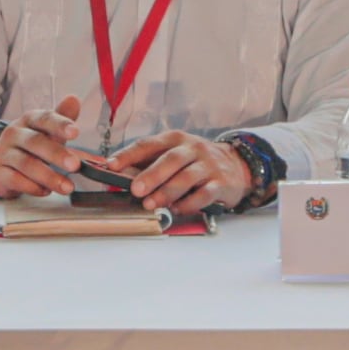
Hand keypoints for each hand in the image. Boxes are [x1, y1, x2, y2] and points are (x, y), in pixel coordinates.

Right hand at [0, 96, 95, 202]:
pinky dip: (32, 187)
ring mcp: (4, 153)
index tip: (75, 132)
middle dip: (56, 154)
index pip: (44, 118)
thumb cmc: (30, 145)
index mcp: (29, 120)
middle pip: (35, 142)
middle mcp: (14, 134)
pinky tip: (45, 191)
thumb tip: (74, 100)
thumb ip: (62, 118)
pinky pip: (15, 180)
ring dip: (49, 177)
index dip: (60, 124)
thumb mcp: (46, 130)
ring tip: (67, 187)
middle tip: (75, 165)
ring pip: (26, 164)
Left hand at [97, 127, 256, 218]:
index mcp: (175, 139)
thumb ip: (150, 164)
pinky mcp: (220, 183)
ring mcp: (208, 165)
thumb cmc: (196, 162)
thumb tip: (120, 177)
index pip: (148, 144)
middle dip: (151, 175)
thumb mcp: (174, 155)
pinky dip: (188, 204)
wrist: (236, 165)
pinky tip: (177, 209)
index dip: (129, 155)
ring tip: (151, 204)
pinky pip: (203, 194)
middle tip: (136, 189)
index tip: (112, 165)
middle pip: (170, 160)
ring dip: (167, 192)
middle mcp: (192, 149)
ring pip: (186, 177)